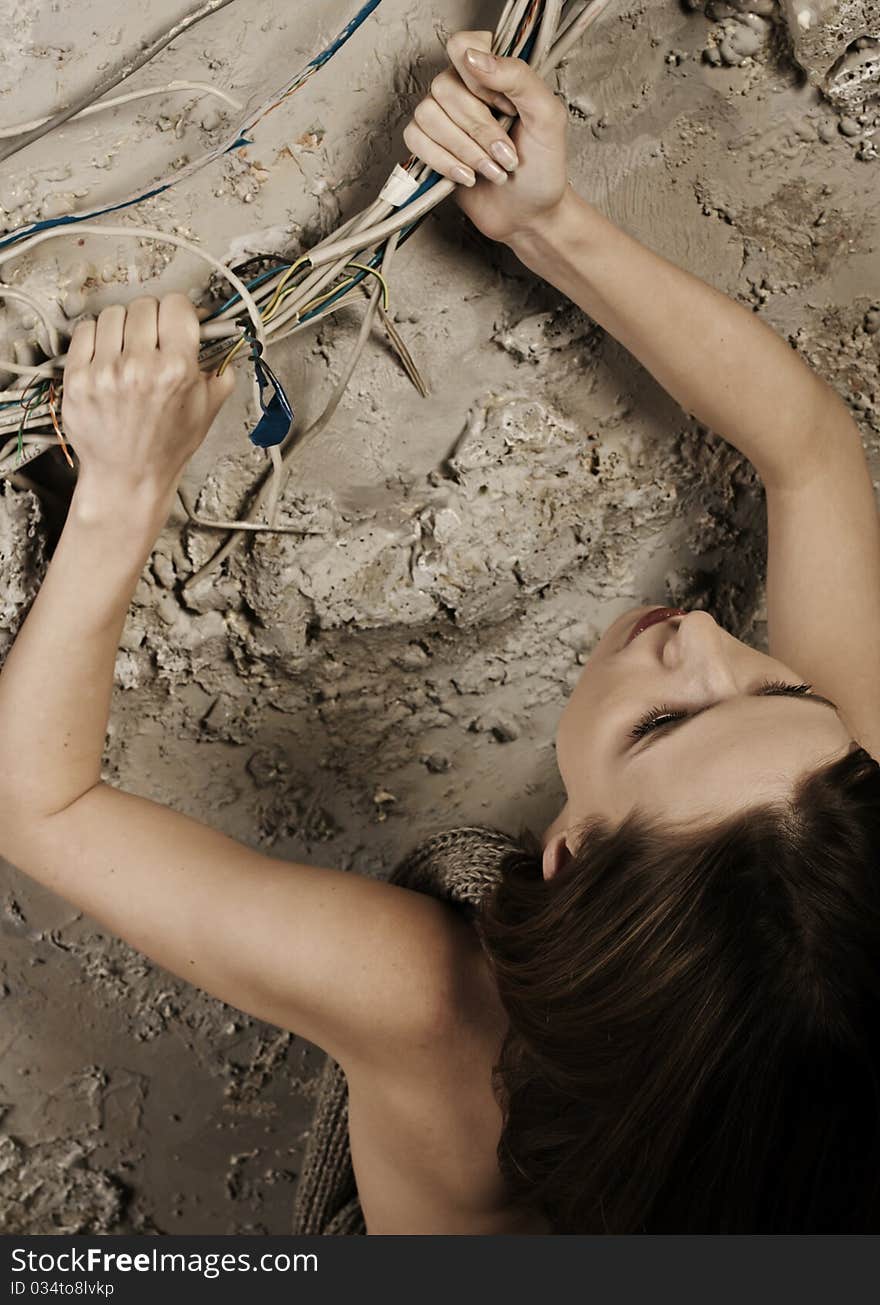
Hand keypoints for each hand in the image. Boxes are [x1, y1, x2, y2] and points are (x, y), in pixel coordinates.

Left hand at [61, 293, 233, 513]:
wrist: (129, 476)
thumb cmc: (166, 447)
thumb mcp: (207, 408)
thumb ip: (219, 366)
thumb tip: (221, 334)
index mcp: (176, 370)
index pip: (176, 305)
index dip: (180, 312)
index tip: (177, 322)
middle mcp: (140, 367)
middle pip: (144, 305)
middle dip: (153, 320)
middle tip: (154, 341)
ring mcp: (105, 372)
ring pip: (114, 314)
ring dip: (124, 327)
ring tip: (129, 350)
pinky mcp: (78, 378)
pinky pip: (85, 331)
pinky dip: (97, 337)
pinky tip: (108, 356)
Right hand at [402, 30, 568, 245]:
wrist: (531, 214)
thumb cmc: (544, 168)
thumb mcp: (547, 116)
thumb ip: (517, 77)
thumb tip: (472, 56)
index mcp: (494, 74)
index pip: (462, 46)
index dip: (476, 77)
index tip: (502, 105)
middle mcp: (465, 91)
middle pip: (444, 87)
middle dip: (479, 129)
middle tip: (506, 154)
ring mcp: (445, 119)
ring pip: (427, 115)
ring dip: (463, 150)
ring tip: (491, 170)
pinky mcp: (431, 148)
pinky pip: (415, 140)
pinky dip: (443, 162)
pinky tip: (467, 177)